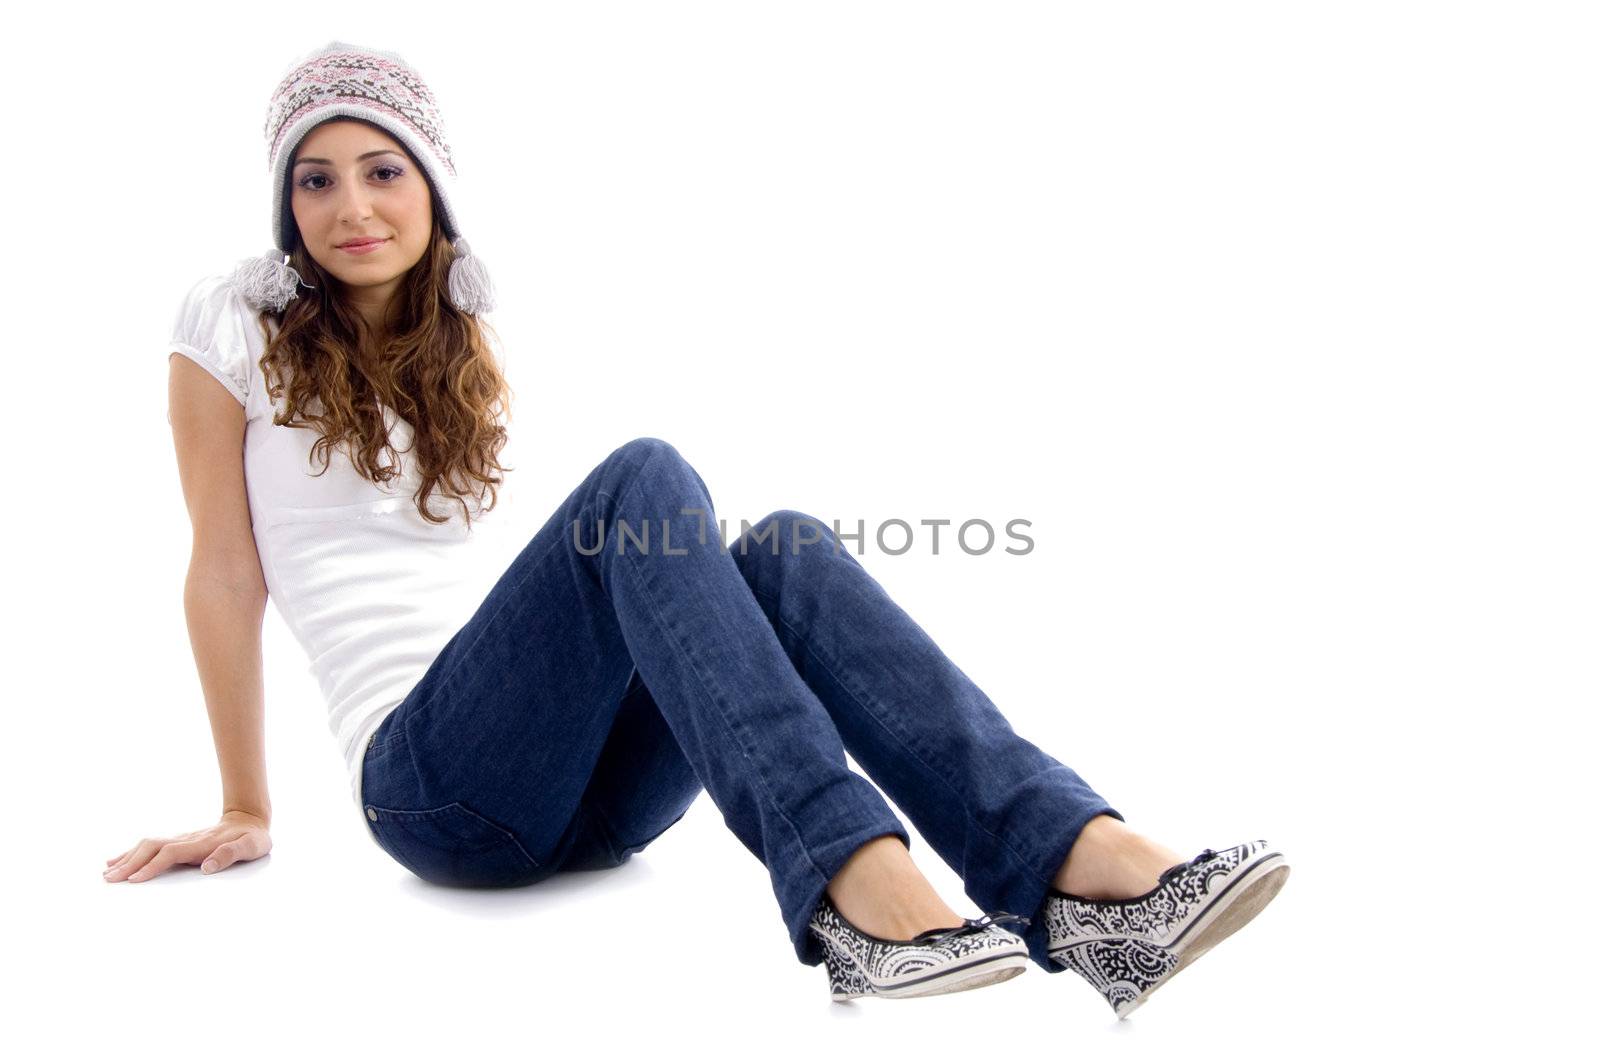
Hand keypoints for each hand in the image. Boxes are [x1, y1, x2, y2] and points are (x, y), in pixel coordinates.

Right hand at [103, 810, 271, 882]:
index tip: (134, 880)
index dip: (152, 866)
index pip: (171, 853)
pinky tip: (117, 861)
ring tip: (106, 872)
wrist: (250, 818)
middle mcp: (187, 839)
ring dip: (127, 857)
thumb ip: (232, 854)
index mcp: (202, 843)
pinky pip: (150, 846)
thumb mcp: (252, 846)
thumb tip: (207, 867)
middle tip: (109, 880)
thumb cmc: (253, 837)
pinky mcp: (178, 841)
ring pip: (147, 844)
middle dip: (130, 863)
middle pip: (152, 847)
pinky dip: (131, 853)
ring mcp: (181, 838)